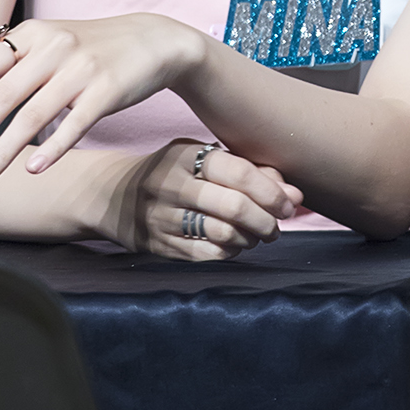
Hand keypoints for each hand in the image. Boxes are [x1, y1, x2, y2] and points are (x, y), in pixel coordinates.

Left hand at [0, 13, 206, 184]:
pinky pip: (75, 123)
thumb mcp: (41, 46)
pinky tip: (31, 170)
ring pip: (34, 113)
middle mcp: (53, 46)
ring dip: (4, 150)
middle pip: (3, 93)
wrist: (151, 40)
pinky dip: (51, 147)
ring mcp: (81, 67)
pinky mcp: (108, 88)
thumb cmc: (87, 48)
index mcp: (31, 33)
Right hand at [120, 140, 302, 259]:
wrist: (113, 194)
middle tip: (276, 226)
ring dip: (250, 239)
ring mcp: (162, 217)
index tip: (289, 204)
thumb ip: (249, 171)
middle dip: (265, 220)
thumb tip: (295, 194)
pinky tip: (236, 245)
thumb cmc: (174, 173)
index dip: (271, 191)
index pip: (238, 171)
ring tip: (258, 235)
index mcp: (185, 155)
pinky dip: (230, 252)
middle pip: (233, 207)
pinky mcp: (158, 245)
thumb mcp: (202, 159)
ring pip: (222, 234)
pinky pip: (206, 255)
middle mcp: (171, 185)